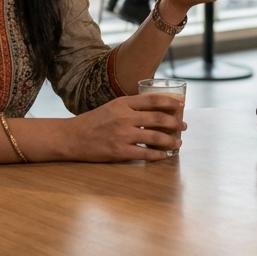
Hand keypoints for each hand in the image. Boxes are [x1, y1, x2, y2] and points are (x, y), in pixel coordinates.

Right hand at [66, 94, 185, 161]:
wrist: (72, 137)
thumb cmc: (93, 121)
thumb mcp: (112, 107)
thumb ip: (130, 107)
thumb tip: (154, 109)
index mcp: (123, 103)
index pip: (152, 100)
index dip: (170, 102)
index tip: (181, 105)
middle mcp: (124, 117)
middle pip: (158, 118)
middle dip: (175, 122)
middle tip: (184, 126)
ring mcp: (122, 135)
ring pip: (154, 137)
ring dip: (170, 140)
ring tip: (178, 142)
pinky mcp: (119, 151)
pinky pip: (144, 153)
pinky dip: (157, 154)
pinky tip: (164, 155)